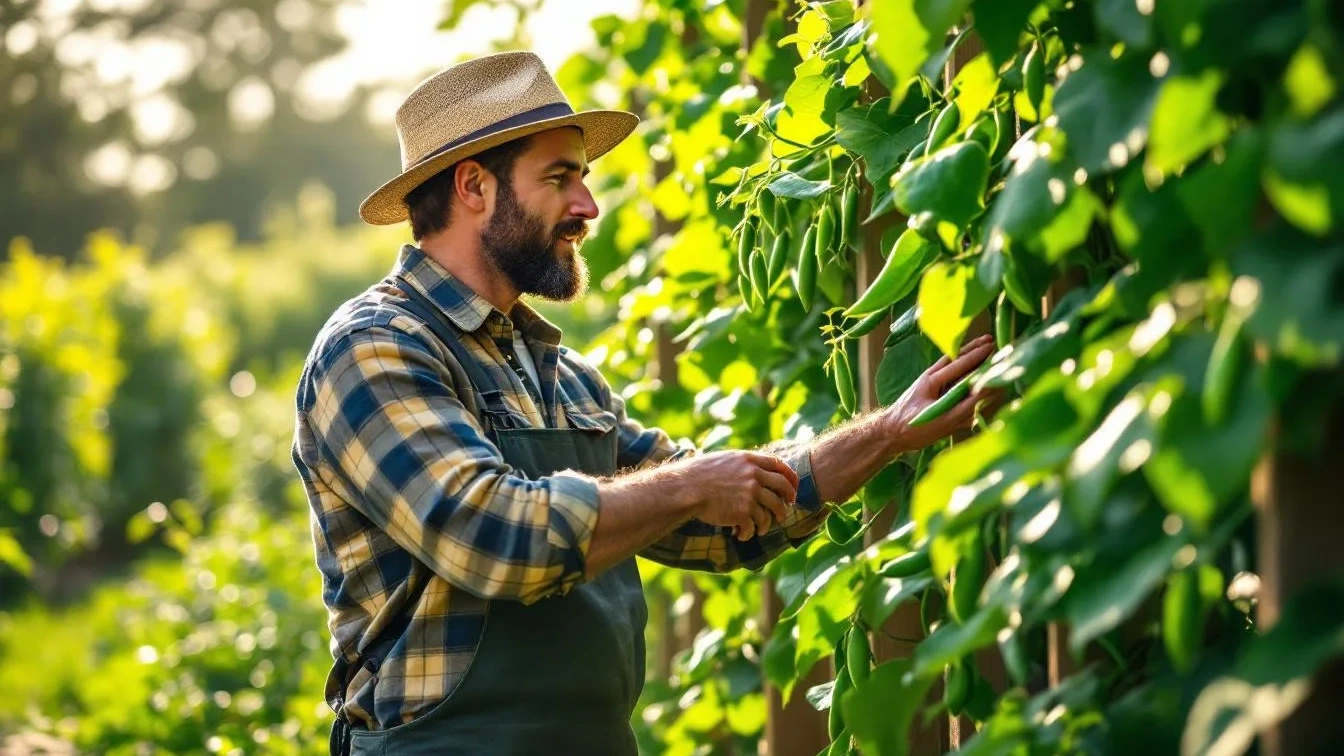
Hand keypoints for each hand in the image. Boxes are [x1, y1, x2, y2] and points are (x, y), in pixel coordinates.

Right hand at [675, 451, 798, 541]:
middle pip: (783, 489)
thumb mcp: (725, 459)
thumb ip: (744, 464)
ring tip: (763, 529)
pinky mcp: (743, 513)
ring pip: (772, 512)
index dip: (790, 478)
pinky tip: (742, 535)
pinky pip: (755, 526)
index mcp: (750, 461)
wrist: (687, 488)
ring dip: (769, 523)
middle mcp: (754, 476)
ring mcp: (750, 495)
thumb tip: (756, 469)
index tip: (793, 488)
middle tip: (785, 510)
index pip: (780, 467)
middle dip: (787, 501)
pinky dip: (749, 533)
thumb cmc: (700, 473)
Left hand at [884, 334, 1003, 451]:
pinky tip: (965, 365)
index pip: (959, 363)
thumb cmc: (913, 428)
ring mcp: (927, 381)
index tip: (992, 346)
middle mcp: (929, 376)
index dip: (977, 355)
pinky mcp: (926, 390)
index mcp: (931, 380)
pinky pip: (946, 373)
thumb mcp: (943, 420)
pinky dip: (958, 365)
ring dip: (965, 354)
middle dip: (972, 348)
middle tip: (989, 339)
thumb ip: (966, 406)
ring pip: (949, 363)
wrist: (888, 433)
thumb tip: (986, 390)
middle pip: (954, 357)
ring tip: (980, 346)